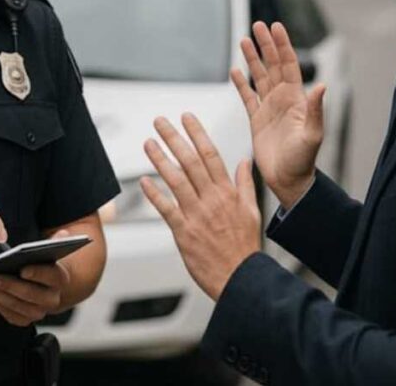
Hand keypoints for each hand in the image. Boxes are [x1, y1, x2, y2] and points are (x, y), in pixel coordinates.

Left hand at [0, 230, 72, 326]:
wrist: (46, 286)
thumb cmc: (42, 264)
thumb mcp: (50, 251)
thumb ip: (56, 242)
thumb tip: (64, 233)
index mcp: (60, 280)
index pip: (51, 276)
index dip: (37, 273)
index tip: (23, 269)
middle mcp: (52, 299)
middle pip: (31, 294)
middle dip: (10, 286)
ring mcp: (38, 312)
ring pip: (17, 306)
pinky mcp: (23, 319)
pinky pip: (8, 313)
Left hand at [140, 114, 260, 300]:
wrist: (241, 278)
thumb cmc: (245, 247)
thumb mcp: (252, 211)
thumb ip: (245, 184)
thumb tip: (244, 161)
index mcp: (228, 192)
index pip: (210, 154)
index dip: (197, 133)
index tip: (186, 117)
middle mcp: (211, 199)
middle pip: (190, 161)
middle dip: (173, 138)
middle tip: (159, 121)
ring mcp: (197, 215)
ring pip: (176, 181)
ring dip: (160, 160)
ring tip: (148, 142)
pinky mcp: (184, 233)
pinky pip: (166, 209)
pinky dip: (154, 194)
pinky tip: (144, 181)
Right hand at [230, 22, 326, 207]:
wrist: (289, 181)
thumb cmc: (303, 160)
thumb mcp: (312, 135)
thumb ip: (315, 110)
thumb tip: (321, 85)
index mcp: (296, 99)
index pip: (288, 65)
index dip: (282, 46)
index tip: (276, 27)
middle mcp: (283, 99)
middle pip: (272, 65)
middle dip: (265, 45)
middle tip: (257, 25)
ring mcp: (269, 109)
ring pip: (259, 77)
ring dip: (252, 59)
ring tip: (244, 40)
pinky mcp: (257, 120)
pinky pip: (247, 97)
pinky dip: (240, 84)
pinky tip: (234, 71)